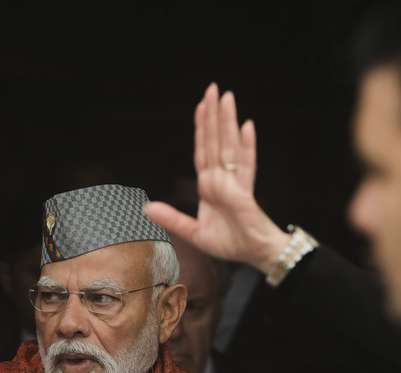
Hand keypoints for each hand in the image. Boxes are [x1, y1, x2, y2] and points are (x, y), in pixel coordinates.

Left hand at [144, 83, 290, 272]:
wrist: (253, 255)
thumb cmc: (231, 243)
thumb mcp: (194, 233)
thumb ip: (172, 219)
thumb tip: (147, 208)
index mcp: (209, 186)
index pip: (203, 151)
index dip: (200, 129)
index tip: (199, 107)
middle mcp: (222, 179)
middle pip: (216, 141)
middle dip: (213, 115)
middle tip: (212, 89)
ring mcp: (235, 183)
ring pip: (230, 146)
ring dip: (228, 122)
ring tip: (227, 98)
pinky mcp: (246, 192)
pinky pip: (247, 165)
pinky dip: (247, 146)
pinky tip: (246, 127)